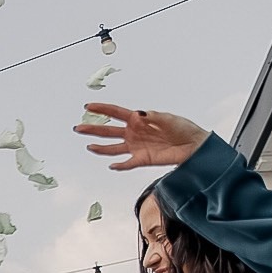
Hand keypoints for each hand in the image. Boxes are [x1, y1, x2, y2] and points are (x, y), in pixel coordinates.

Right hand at [76, 104, 206, 170]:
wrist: (193, 145)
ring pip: (113, 148)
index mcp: (138, 120)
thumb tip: (138, 114)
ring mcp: (136, 146)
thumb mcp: (168, 119)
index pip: (115, 113)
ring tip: (90, 147)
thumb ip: (152, 117)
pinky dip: (119, 165)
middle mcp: (133, 133)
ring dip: (101, 148)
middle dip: (93, 129)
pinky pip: (127, 163)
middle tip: (78, 127)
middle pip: (109, 131)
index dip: (101, 109)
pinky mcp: (142, 159)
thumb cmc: (182, 128)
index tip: (87, 107)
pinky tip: (112, 165)